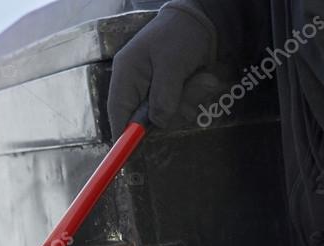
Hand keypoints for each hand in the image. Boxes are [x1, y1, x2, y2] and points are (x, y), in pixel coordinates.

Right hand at [107, 0, 220, 132]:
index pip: (118, 112)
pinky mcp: (172, 92)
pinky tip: (205, 79)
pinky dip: (196, 97)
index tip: (132, 150)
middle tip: (191, 96)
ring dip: (190, 101)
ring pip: (169, 114)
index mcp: (127, 74)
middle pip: (146, 119)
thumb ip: (164, 94)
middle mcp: (138, 85)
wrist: (205, 18)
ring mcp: (155, 89)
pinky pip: (182, 107)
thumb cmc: (182, 34)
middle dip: (172, 111)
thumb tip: (159, 122)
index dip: (123, 134)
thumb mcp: (172, 62)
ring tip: (205, 79)